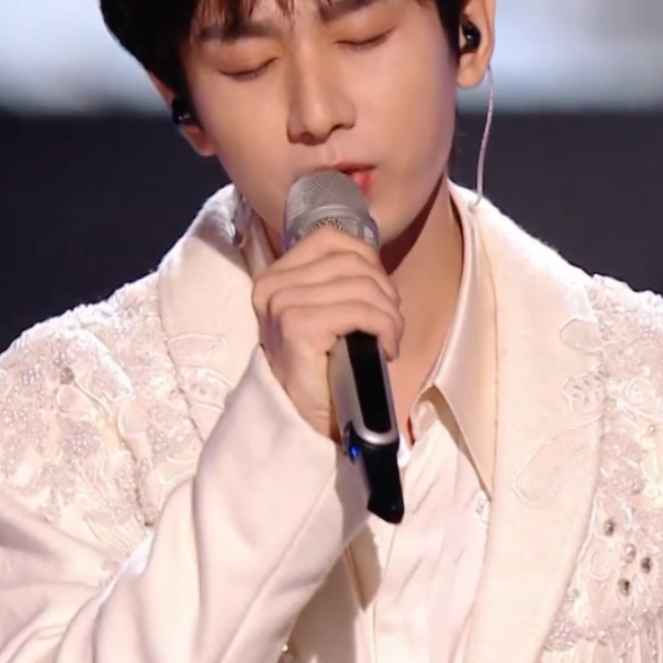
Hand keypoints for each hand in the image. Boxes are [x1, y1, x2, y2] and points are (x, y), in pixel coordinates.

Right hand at [250, 225, 402, 441]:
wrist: (305, 424)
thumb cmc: (321, 370)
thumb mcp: (326, 314)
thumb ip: (337, 281)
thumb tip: (373, 257)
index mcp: (275, 275)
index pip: (332, 238)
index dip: (368, 260)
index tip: (378, 296)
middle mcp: (272, 286)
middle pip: (353, 262)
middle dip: (385, 293)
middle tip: (389, 327)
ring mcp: (282, 305)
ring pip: (362, 286)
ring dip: (389, 315)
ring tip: (388, 340)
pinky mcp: (297, 326)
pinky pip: (361, 310)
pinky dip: (385, 328)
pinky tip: (385, 349)